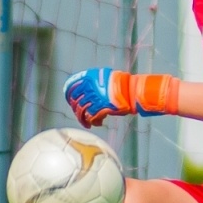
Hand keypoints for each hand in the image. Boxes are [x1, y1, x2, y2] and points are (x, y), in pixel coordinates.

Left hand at [63, 69, 180, 126]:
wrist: (133, 91)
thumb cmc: (123, 84)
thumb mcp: (106, 78)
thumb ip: (95, 83)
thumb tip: (87, 91)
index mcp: (89, 78)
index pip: (72, 88)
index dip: (70, 97)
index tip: (71, 103)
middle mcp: (89, 87)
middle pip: (76, 102)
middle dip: (77, 111)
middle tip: (80, 116)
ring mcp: (94, 99)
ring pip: (82, 111)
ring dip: (83, 119)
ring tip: (86, 124)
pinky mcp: (100, 108)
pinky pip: (91, 118)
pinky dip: (92, 122)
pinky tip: (96, 124)